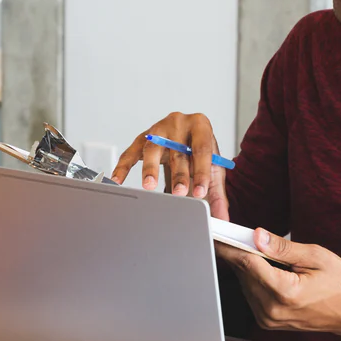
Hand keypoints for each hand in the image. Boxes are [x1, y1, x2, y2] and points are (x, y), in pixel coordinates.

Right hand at [110, 113, 228, 219]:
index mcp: (200, 125)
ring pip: (153, 148)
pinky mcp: (142, 137)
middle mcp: (179, 122)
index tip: (200, 192)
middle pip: (178, 151)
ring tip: (149, 185)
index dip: (202, 171)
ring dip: (150, 168)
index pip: (202, 149)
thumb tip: (222, 217)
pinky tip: (118, 179)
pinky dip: (123, 166)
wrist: (187, 134)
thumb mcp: (213, 168)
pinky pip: (130, 152)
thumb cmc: (199, 151)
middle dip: (179, 174)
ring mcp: (159, 128)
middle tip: (179, 193)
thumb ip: (217, 193)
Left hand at [221, 229, 340, 335]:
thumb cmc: (340, 285)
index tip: (217, 233)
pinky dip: (254, 279)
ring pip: (245, 284)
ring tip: (260, 252)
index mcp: (284, 292)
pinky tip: (265, 269)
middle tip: (237, 235)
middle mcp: (272, 309)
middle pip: (243, 274)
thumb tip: (257, 236)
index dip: (231, 245)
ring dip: (247, 266)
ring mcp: (268, 319)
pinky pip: (251, 294)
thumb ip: (283, 247)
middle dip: (238, 253)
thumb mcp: (316, 256)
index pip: (247, 263)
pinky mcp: (268, 322)